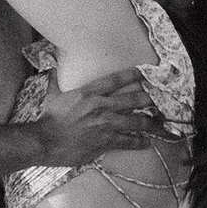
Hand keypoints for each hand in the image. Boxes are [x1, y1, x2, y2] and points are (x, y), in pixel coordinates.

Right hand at [34, 73, 160, 166]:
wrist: (45, 141)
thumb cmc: (48, 119)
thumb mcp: (51, 95)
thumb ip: (55, 80)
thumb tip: (52, 65)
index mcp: (88, 92)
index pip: (116, 80)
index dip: (132, 75)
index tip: (144, 72)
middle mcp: (100, 106)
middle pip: (132, 99)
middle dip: (149, 97)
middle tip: (161, 96)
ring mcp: (105, 124)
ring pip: (136, 121)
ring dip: (151, 121)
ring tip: (161, 122)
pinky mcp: (105, 141)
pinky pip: (128, 141)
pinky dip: (140, 142)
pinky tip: (148, 142)